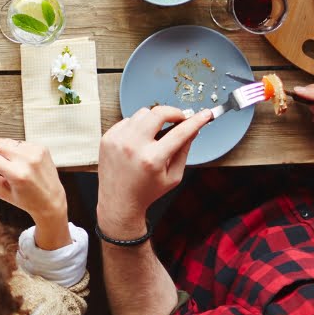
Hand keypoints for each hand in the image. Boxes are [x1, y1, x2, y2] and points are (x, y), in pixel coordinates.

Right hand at [0, 137, 70, 248]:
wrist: (51, 200)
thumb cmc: (25, 200)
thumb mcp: (1, 191)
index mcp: (18, 175)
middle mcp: (28, 161)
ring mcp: (36, 152)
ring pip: (7, 142)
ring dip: (0, 149)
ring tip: (4, 163)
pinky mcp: (41, 147)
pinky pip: (19, 143)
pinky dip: (13, 149)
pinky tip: (17, 161)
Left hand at [97, 107, 211, 237]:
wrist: (118, 201)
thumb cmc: (147, 191)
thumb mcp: (173, 176)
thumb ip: (183, 151)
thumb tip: (193, 130)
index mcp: (152, 159)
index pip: (180, 133)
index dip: (196, 121)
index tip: (205, 114)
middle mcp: (133, 146)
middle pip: (158, 113)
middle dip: (174, 113)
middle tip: (180, 119)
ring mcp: (118, 140)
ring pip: (142, 113)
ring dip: (154, 119)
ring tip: (156, 134)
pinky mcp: (108, 137)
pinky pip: (128, 120)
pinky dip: (137, 126)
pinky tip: (139, 141)